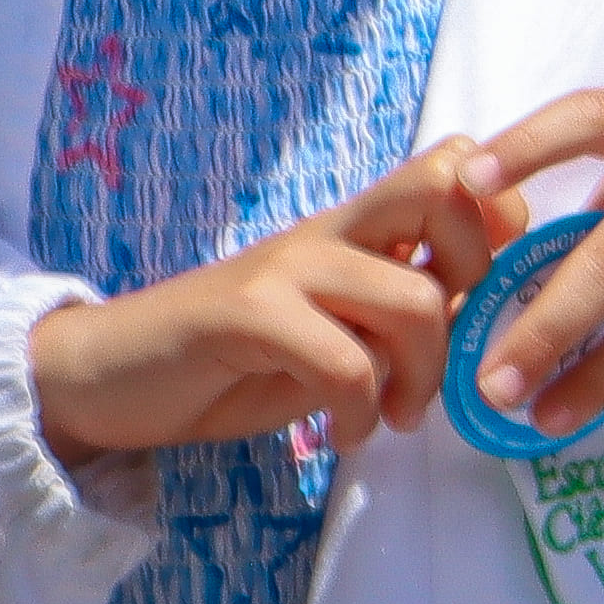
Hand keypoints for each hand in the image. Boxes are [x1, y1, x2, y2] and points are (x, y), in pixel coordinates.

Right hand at [29, 142, 509, 463]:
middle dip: (480, 273)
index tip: (483, 298)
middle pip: (445, 189)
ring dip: (425, 376)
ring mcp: (286, 266)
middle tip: (456, 348)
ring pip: (413, 297)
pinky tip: (343, 433)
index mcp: (355, 228)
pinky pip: (345, 360)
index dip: (496, 222)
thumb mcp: (335, 335)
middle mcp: (328, 230)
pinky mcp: (245, 313)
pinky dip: (361, 411)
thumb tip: (483, 329)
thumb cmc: (232, 361)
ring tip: (397, 416)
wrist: (107, 375)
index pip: (454, 169)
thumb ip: (399, 320)